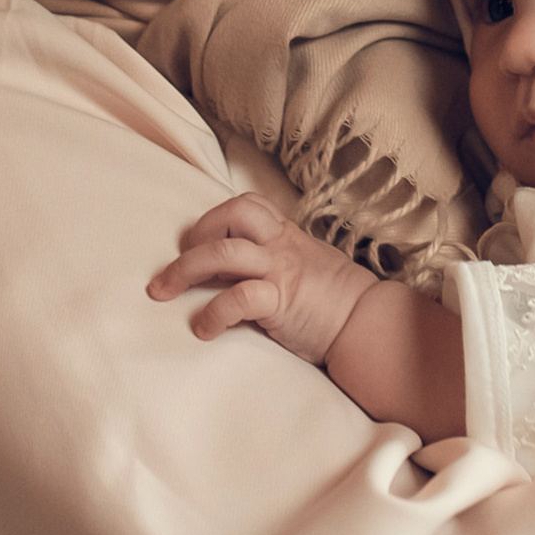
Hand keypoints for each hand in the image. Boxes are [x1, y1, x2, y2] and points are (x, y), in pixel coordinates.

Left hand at [148, 194, 375, 362]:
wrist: (369, 325)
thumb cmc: (336, 303)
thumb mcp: (305, 268)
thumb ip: (274, 262)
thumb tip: (232, 273)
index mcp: (286, 236)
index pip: (248, 204)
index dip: (216, 218)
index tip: (200, 243)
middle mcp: (281, 246)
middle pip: (229, 217)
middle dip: (191, 239)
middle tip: (171, 270)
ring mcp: (280, 271)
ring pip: (222, 254)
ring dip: (184, 271)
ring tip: (164, 293)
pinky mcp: (280, 302)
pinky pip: (237, 299)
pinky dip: (212, 314)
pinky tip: (205, 330)